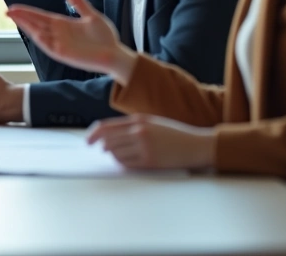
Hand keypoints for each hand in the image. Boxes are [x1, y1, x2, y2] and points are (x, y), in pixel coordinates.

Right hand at [6, 0, 137, 82]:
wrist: (115, 54)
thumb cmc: (105, 38)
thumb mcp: (91, 15)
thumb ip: (79, 3)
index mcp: (63, 24)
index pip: (41, 16)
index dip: (28, 12)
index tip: (14, 6)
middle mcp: (58, 34)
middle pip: (36, 24)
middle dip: (22, 17)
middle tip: (7, 10)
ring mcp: (60, 44)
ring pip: (39, 34)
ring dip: (27, 26)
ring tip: (15, 18)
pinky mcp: (64, 54)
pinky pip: (48, 46)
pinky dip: (40, 39)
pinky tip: (32, 32)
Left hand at [86, 114, 216, 170]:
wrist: (197, 145)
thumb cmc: (175, 134)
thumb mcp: (153, 123)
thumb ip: (132, 127)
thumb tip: (109, 137)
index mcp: (139, 120)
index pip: (107, 127)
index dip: (94, 134)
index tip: (88, 141)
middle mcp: (139, 131)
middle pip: (108, 140)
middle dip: (102, 147)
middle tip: (102, 150)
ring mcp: (144, 147)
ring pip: (115, 153)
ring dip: (114, 155)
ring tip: (122, 155)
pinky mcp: (150, 161)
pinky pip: (126, 164)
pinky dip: (123, 163)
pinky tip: (129, 161)